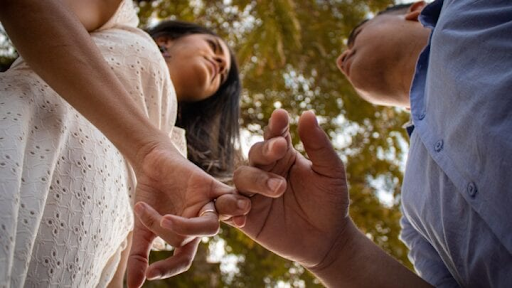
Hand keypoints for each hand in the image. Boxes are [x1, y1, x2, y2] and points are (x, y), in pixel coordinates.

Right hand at [126, 142, 249, 286]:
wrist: (152, 164)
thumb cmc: (150, 196)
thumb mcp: (142, 228)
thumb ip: (139, 255)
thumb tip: (131, 287)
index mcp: (185, 237)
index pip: (182, 259)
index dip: (167, 269)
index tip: (150, 273)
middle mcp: (199, 224)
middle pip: (193, 239)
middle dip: (174, 233)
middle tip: (158, 220)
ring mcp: (206, 206)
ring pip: (210, 225)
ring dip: (191, 226)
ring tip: (165, 219)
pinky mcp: (212, 186)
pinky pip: (228, 195)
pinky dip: (232, 200)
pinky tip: (226, 201)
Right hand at [222, 109, 350, 268]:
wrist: (328, 240)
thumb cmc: (330, 201)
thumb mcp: (330, 171)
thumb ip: (318, 145)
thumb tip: (307, 113)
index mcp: (284, 155)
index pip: (275, 135)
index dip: (276, 125)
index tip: (281, 116)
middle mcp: (265, 170)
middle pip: (255, 154)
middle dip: (265, 151)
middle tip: (281, 149)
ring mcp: (253, 193)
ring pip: (241, 177)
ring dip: (255, 180)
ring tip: (277, 189)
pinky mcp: (246, 216)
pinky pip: (229, 208)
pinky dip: (231, 209)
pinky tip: (244, 214)